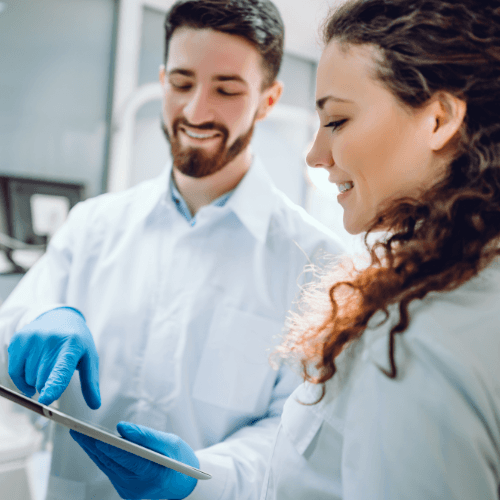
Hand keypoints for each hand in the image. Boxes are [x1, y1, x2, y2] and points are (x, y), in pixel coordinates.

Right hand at [8, 307, 99, 407]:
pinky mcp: (18, 340)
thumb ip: (90, 383)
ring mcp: (32, 339)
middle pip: (43, 380)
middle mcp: (51, 340)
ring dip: (37, 381)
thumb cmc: (77, 343)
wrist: (59, 317)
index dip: (54, 385)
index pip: (61, 369)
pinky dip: (22, 379)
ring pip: (29, 379)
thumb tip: (95, 405)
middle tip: (57, 374)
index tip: (46, 401)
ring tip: (47, 364)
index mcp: (72, 345)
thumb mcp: (88, 358)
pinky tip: (32, 370)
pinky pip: (14, 372)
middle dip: (49, 385)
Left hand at [70, 422, 198, 498]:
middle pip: (111, 463)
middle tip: (76, 429)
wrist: (184, 482)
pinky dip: (100, 455)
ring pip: (106, 466)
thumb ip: (146, 435)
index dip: (110, 448)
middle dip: (93, 445)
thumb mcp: (171, 442)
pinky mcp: (123, 488)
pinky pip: (109, 469)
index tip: (94, 436)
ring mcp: (129, 490)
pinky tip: (91, 443)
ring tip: (78, 433)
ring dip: (91, 449)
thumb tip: (121, 427)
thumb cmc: (180, 459)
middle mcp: (138, 486)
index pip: (127, 460)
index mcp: (154, 475)